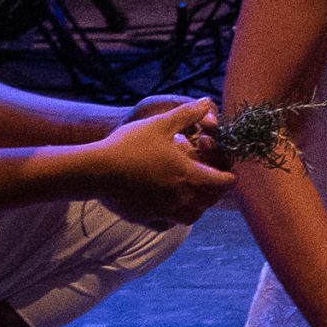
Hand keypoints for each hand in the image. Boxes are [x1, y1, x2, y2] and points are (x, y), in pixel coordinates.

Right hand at [87, 99, 233, 227]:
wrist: (97, 171)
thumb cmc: (129, 145)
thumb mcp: (160, 124)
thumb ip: (187, 114)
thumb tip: (208, 103)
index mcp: (187, 175)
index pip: (222, 183)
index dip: (229, 177)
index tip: (229, 172)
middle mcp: (180, 198)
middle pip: (210, 202)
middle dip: (215, 191)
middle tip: (211, 178)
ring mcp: (164, 212)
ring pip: (192, 216)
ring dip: (198, 206)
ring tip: (192, 192)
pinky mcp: (147, 219)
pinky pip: (169, 224)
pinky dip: (175, 217)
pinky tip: (169, 204)